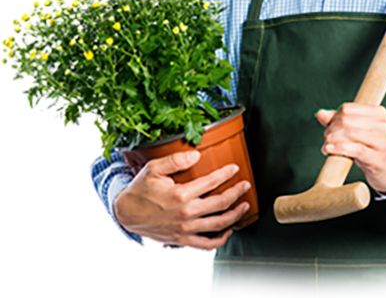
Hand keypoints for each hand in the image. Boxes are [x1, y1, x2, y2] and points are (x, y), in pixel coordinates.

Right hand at [113, 150, 250, 249]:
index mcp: (180, 194)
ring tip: (245, 206)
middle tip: (246, 185)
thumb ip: (176, 159)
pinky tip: (228, 229)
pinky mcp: (181, 239)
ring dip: (235, 215)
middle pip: (220, 204)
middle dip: (237, 193)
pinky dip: (220, 239)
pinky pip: (206, 243)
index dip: (226, 174)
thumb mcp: (153, 168)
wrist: (126, 213)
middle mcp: (185, 213)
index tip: (235, 168)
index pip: (211, 182)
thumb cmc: (141, 189)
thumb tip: (197, 155)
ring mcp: (184, 229)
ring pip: (218, 224)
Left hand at [316, 103, 385, 193]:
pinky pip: (355, 150)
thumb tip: (320, 114)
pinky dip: (339, 149)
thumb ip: (338, 120)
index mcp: (379, 113)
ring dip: (332, 140)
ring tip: (327, 146)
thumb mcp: (357, 130)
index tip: (330, 128)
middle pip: (346, 121)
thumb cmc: (370, 147)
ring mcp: (382, 142)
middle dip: (331, 130)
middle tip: (327, 139)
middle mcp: (383, 125)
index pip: (347, 109)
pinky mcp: (379, 158)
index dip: (334, 118)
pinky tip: (330, 151)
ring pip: (349, 134)